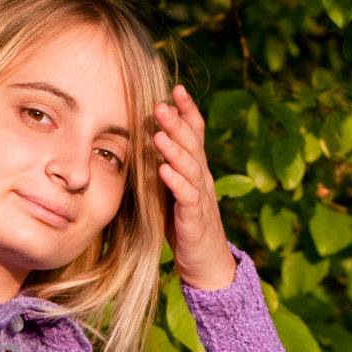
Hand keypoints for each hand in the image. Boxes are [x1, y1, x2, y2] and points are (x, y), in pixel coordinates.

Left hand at [152, 83, 235, 290]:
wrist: (206, 263)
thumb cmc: (185, 225)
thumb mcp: (173, 190)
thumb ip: (165, 166)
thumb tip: (145, 140)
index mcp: (196, 169)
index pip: (195, 133)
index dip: (187, 111)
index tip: (176, 89)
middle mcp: (202, 178)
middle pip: (192, 144)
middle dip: (177, 123)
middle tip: (161, 105)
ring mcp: (200, 198)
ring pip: (190, 167)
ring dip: (174, 149)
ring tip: (159, 134)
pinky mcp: (195, 219)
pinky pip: (187, 196)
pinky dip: (176, 182)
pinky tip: (164, 170)